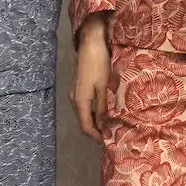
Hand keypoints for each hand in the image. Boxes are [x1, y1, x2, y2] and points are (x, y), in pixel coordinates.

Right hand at [72, 16, 111, 140]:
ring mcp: (75, 92)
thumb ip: (102, 108)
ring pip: (83, 113)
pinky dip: (93, 112)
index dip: (96, 136)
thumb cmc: (99, 64)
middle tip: (110, 135)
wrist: (90, 43)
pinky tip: (103, 111)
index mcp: (80, 101)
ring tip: (109, 125)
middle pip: (83, 121)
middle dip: (96, 130)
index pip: (86, 126)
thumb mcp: (103, 88)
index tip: (107, 142)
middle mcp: (74, 99)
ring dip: (95, 121)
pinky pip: (84, 105)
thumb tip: (103, 127)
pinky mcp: (79, 87)